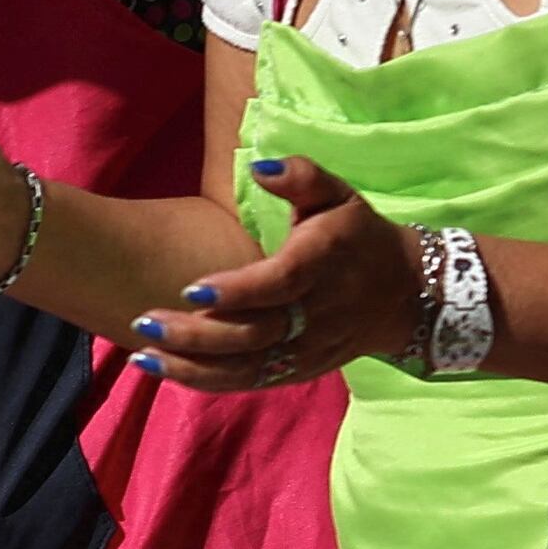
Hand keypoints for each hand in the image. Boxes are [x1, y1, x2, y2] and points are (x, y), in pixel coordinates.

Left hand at [127, 158, 418, 392]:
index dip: (238, 290)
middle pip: (254, 333)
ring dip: (192, 366)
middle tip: (145, 323)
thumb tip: (262, 166)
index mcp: (324, 264)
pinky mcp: (299, 372)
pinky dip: (206, 381)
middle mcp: (317, 314)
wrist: (405, 294)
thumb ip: (303, 177)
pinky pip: (249, 382)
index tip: (192, 288)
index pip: (280, 283)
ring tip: (142, 355)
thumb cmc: (358, 236)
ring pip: (247, 367)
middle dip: (197, 334)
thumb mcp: (340, 196)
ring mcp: (308, 349)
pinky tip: (164, 369)